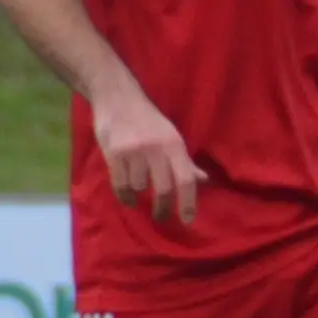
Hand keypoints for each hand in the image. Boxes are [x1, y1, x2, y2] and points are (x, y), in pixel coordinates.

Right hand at [93, 91, 203, 224]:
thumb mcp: (170, 136)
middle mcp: (156, 148)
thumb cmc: (147, 120)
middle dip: (163, 208)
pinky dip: (125, 196)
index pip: (186, 179)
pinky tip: (127, 198)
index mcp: (174, 144)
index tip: (187, 221)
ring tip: (138, 195)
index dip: (188, 202)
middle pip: (164, 189)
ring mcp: (134, 151)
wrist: (117, 97)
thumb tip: (204, 180)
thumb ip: (185, 161)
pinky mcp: (114, 153)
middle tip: (161, 217)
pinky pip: (120, 185)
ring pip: (140, 188)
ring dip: (139, 196)